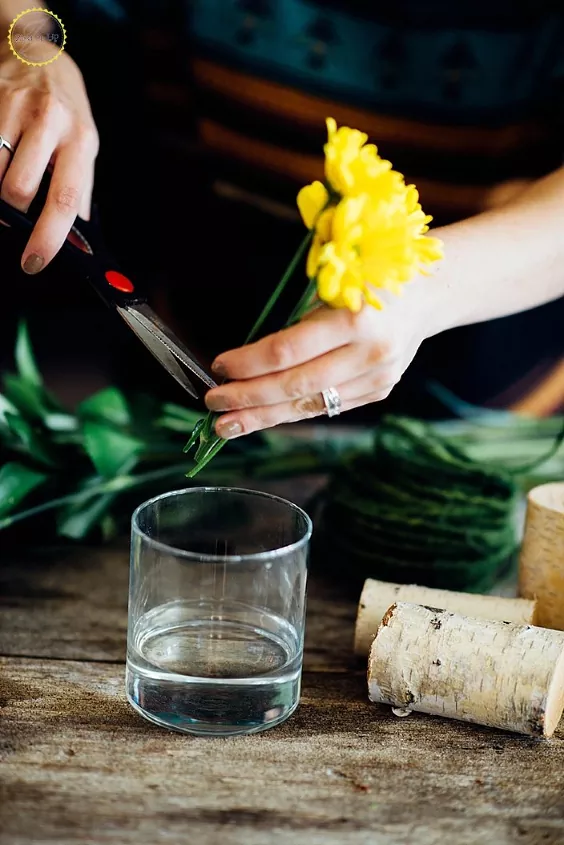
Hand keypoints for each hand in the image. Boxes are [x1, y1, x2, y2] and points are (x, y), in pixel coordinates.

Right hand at [0, 43, 97, 272]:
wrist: (38, 55)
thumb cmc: (66, 111)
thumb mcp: (84, 146)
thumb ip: (78, 191)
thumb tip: (76, 242)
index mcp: (80, 140)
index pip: (64, 200)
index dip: (48, 237)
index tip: (34, 262)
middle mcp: (49, 122)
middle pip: (19, 189)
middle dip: (13, 214)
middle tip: (14, 217)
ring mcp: (13, 108)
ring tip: (4, 188)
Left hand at [205, 287, 434, 438]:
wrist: (427, 294)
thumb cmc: (368, 278)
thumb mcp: (333, 283)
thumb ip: (298, 321)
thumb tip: (248, 359)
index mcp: (354, 318)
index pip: (288, 350)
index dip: (249, 363)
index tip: (219, 367)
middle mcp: (369, 354)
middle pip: (296, 385)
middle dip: (249, 398)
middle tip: (213, 405)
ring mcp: (377, 379)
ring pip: (310, 404)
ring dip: (264, 415)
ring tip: (229, 424)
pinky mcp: (379, 392)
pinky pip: (326, 407)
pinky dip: (292, 410)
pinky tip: (264, 415)